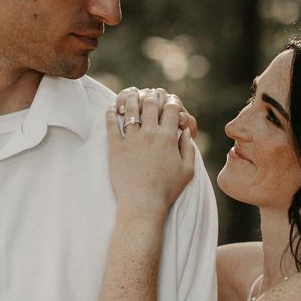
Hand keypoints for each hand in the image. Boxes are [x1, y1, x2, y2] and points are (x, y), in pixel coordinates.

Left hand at [108, 87, 196, 214]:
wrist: (143, 205)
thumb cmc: (167, 191)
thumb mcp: (187, 171)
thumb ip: (189, 148)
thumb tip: (185, 131)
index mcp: (169, 138)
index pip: (172, 108)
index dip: (172, 101)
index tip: (169, 102)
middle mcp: (150, 134)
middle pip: (151, 103)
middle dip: (152, 95)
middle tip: (150, 95)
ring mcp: (131, 139)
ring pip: (131, 108)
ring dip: (131, 97)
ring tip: (131, 95)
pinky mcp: (115, 147)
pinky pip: (111, 123)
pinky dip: (113, 111)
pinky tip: (114, 108)